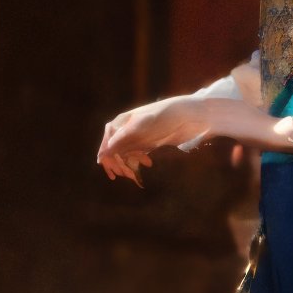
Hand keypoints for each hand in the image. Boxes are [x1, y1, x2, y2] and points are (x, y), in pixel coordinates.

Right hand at [97, 96, 212, 180]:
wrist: (190, 116)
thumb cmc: (164, 116)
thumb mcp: (140, 126)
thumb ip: (122, 139)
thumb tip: (103, 154)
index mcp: (122, 122)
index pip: (108, 142)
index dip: (107, 157)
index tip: (112, 172)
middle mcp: (127, 129)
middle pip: (115, 150)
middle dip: (119, 164)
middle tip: (128, 175)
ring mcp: (138, 136)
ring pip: (126, 154)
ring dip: (129, 165)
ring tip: (136, 174)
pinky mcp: (149, 143)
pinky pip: (138, 155)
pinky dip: (139, 161)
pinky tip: (148, 164)